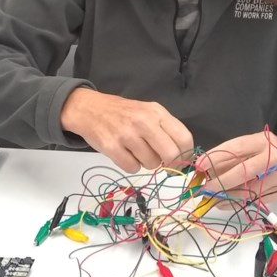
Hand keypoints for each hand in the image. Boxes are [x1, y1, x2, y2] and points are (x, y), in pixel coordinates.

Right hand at [60, 88, 193, 172]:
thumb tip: (183, 155)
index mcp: (156, 112)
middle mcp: (144, 122)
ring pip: (151, 164)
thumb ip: (166, 129)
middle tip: (162, 161)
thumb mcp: (148, 111)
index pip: (183, 137)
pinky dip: (131, 165)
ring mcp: (127, 134)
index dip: (186, 154)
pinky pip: (132, 168)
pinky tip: (125, 154)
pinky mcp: (112, 147)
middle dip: (169, 163)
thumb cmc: (123, 113)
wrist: (90, 109)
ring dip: (147, 163)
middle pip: (171, 154)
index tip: (182, 160)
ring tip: (137, 151)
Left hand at [196, 131, 276, 203]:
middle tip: (205, 188)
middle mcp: (273, 156)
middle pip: (244, 170)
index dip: (216, 158)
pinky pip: (259, 200)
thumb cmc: (276, 152)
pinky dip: (240, 203)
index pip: (236, 148)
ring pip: (251, 188)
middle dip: (221, 181)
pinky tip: (227, 204)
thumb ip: (237, 156)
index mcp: (263, 141)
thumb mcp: (258, 146)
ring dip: (229, 195)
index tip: (199, 167)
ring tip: (213, 199)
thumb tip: (209, 169)